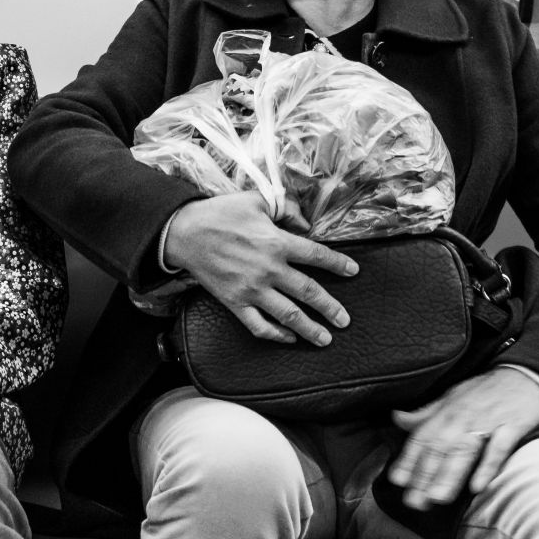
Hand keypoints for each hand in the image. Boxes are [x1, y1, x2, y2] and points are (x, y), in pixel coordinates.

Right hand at [162, 190, 357, 345]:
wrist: (185, 233)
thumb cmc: (220, 213)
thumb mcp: (256, 199)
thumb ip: (286, 208)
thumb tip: (305, 222)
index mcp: (277, 242)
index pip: (316, 255)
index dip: (337, 264)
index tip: (353, 272)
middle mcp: (269, 269)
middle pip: (309, 292)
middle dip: (330, 308)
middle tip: (345, 320)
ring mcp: (252, 290)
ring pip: (289, 314)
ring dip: (310, 328)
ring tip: (325, 338)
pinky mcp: (235, 303)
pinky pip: (259, 325)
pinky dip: (276, 335)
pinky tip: (289, 338)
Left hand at [387, 367, 538, 509]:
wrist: (524, 374)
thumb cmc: (485, 390)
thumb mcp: (451, 397)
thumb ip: (425, 413)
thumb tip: (396, 418)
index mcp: (447, 412)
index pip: (423, 437)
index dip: (408, 458)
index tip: (396, 480)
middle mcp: (463, 417)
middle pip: (440, 449)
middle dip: (425, 475)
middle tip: (413, 502)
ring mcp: (487, 422)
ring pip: (465, 451)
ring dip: (450, 474)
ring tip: (437, 498)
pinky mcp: (512, 426)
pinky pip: (498, 449)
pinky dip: (487, 466)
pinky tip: (478, 486)